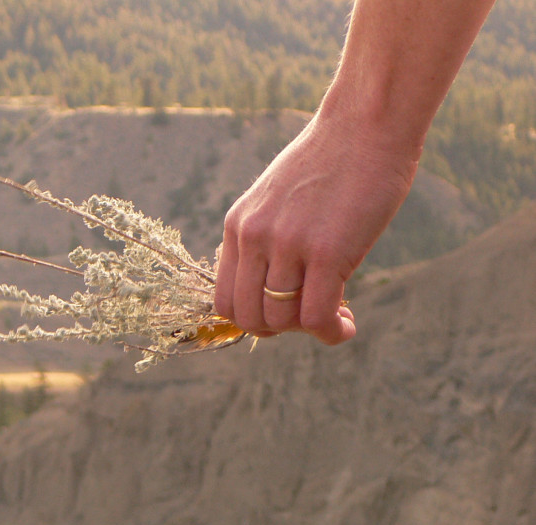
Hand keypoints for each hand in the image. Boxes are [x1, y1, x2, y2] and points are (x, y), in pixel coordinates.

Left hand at [215, 119, 416, 343]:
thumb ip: (269, 238)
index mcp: (236, 226)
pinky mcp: (325, 251)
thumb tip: (277, 285)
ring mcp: (286, 245)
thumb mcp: (279, 199)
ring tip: (338, 318)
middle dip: (281, 329)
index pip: (225, 300)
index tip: (287, 311)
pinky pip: (316, 316)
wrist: (365, 125)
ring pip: (281, 321)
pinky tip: (347, 325)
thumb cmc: (332, 162)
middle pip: (248, 317)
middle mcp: (252, 237)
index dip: (255, 318)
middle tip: (313, 316)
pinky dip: (331, 332)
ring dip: (310, 331)